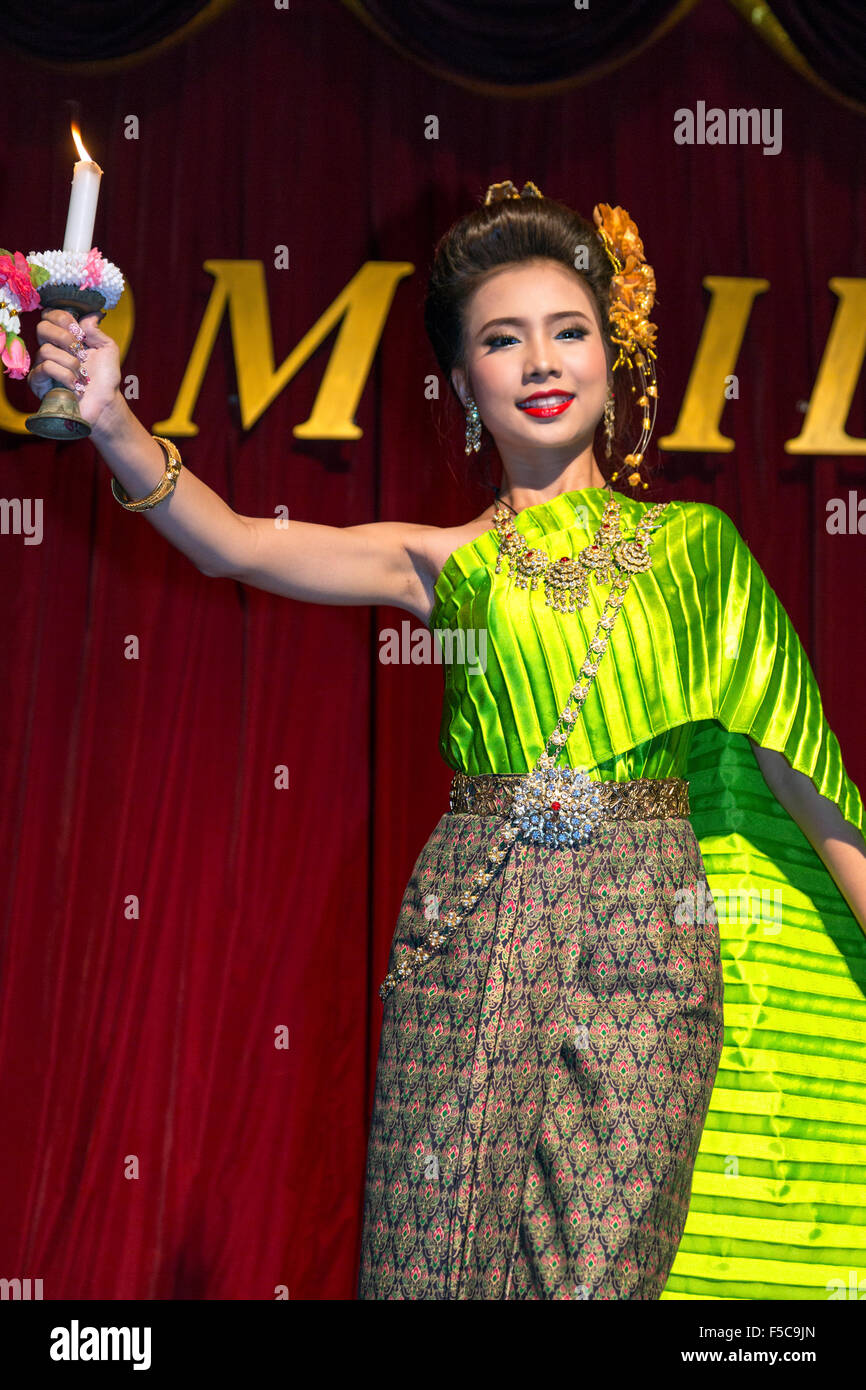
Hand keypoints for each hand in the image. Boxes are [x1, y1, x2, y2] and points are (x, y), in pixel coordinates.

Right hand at [27, 309, 120, 429]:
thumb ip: (96, 330)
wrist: (105, 403)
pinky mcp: (38, 381)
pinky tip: (75, 385)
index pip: (50, 315)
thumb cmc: (106, 379)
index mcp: (64, 338)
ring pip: (46, 350)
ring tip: (82, 375)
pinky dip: (64, 375)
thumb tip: (92, 313)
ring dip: (70, 363)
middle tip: (79, 352)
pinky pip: (45, 368)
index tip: (79, 331)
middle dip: (65, 338)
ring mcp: (43, 364)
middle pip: (42, 327)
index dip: (63, 318)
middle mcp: (51, 348)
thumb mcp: (108, 349)